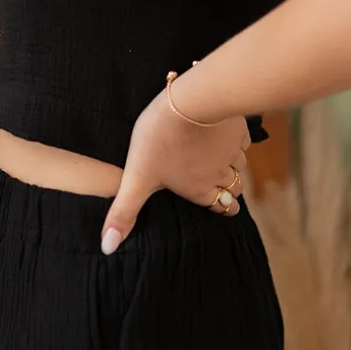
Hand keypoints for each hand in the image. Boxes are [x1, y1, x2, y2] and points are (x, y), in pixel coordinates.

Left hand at [99, 86, 248, 253]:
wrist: (191, 100)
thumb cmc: (161, 139)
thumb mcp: (136, 177)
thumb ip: (124, 212)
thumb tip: (108, 248)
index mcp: (199, 190)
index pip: (222, 208)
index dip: (223, 208)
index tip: (223, 207)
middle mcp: (220, 175)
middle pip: (234, 189)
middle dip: (229, 188)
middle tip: (220, 184)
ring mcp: (232, 152)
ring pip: (240, 165)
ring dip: (233, 164)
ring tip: (220, 159)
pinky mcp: (238, 130)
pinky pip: (242, 141)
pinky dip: (236, 141)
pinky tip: (223, 135)